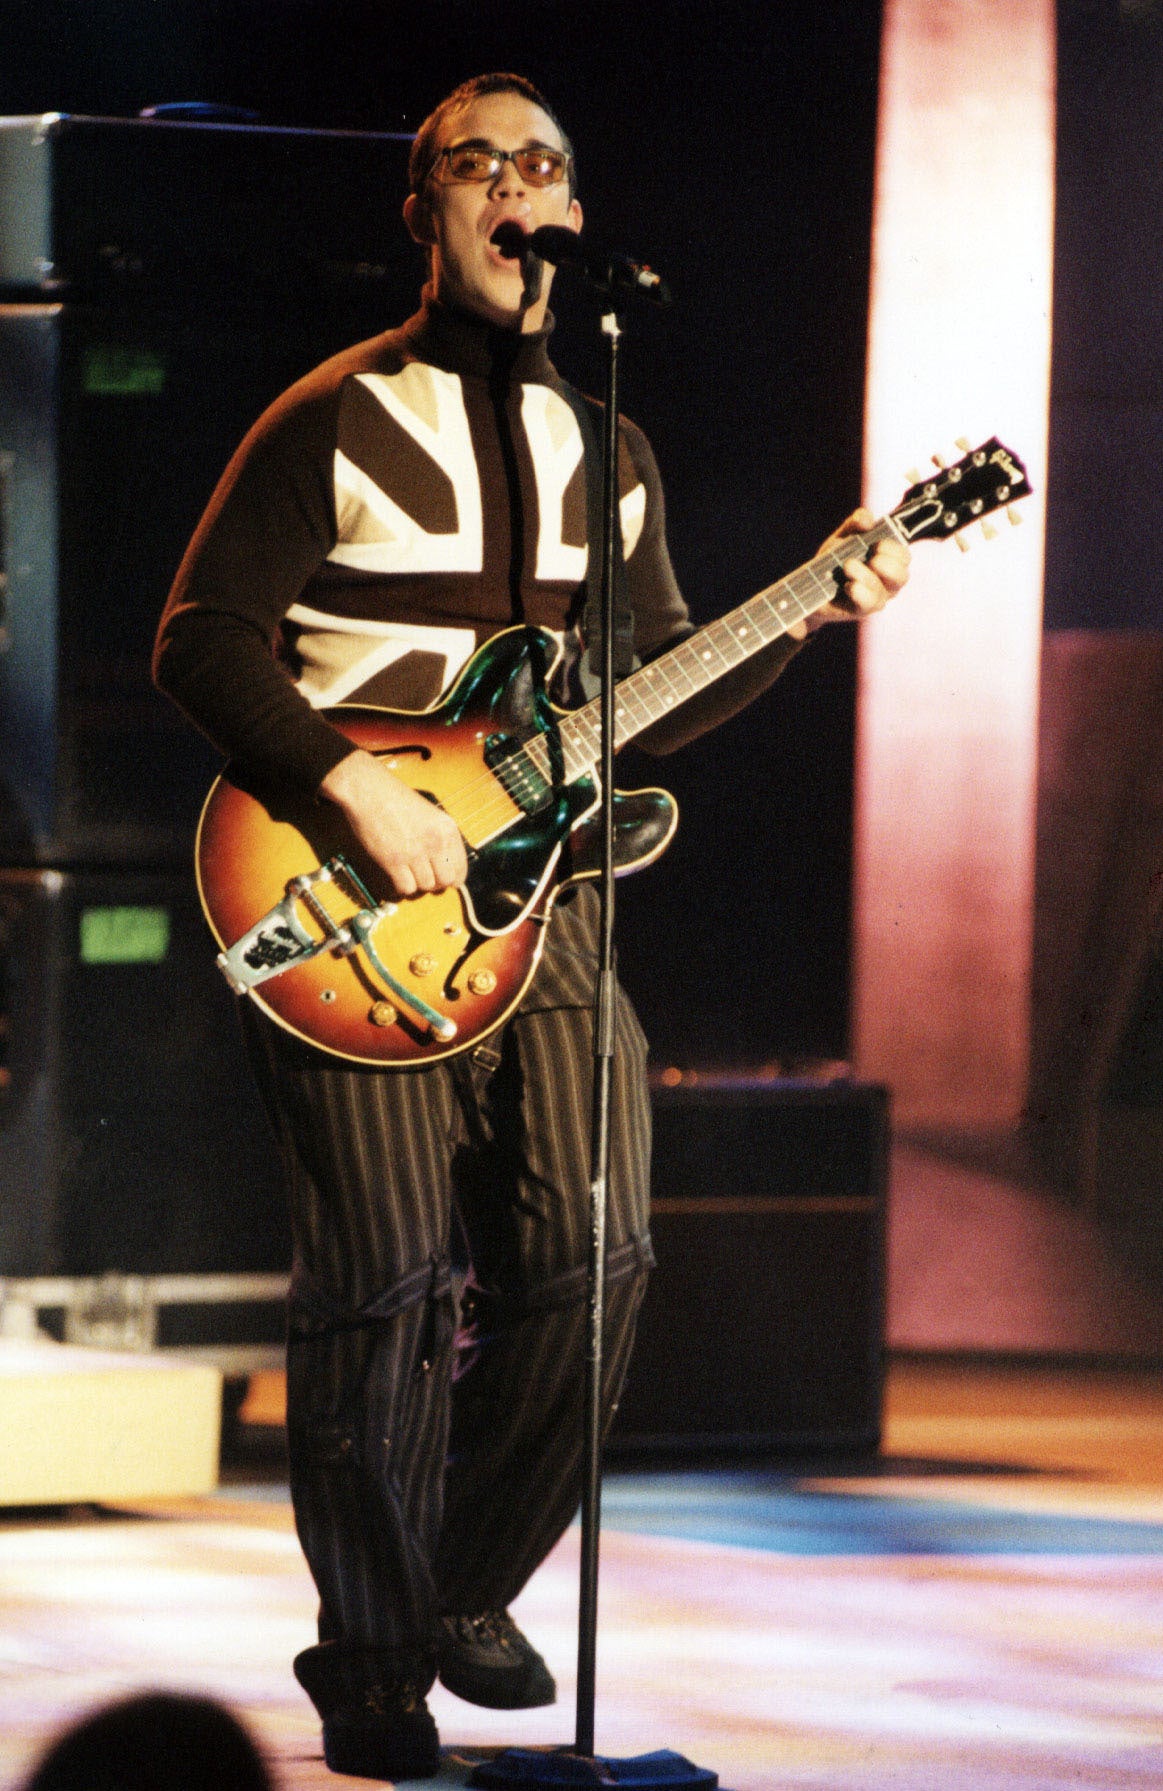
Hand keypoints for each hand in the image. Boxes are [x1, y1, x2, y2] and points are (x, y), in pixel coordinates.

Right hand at [320, 750, 467, 897]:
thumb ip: (441, 838)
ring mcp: (415, 852)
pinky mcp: (393, 860)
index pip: (460, 869)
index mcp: (448, 829)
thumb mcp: (430, 814)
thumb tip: (444, 866)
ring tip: (407, 871)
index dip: (451, 878)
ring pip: (425, 886)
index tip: (442, 878)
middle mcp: (435, 842)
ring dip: (416, 883)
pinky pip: (405, 887)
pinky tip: (397, 875)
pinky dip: (401, 886)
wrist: (369, 790)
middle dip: (435, 884)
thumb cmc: (396, 800)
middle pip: (446, 881)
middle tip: (424, 876)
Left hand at [787, 508, 910, 639]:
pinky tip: (848, 585)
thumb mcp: (844, 536)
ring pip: (883, 591)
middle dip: (886, 564)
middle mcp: (887, 583)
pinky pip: (869, 604)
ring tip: (848, 566)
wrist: (811, 582)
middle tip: (870, 557)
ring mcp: (876, 599)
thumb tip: (867, 521)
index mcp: (888, 562)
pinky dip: (860, 591)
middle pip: (902, 576)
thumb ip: (856, 522)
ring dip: (866, 575)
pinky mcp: (860, 611)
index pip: (904, 557)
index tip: (876, 543)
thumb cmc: (834, 558)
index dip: (894, 549)